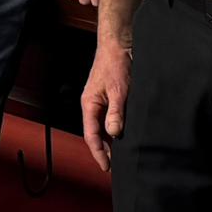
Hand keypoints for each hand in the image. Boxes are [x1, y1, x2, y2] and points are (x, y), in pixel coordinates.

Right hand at [81, 40, 131, 171]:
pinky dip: (114, 129)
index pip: (91, 135)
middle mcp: (92, 104)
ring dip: (109, 141)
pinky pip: (109, 118)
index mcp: (89, 103)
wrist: (119, 44)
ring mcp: (100, 101)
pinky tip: (123, 135)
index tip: (106, 167)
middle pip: (95, 133)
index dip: (98, 153)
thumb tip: (113, 134)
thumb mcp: (118, 91)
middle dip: (103, 150)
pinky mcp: (109, 97)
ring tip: (119, 155)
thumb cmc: (116, 63)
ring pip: (102, 126)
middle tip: (114, 166)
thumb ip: (115, 113)